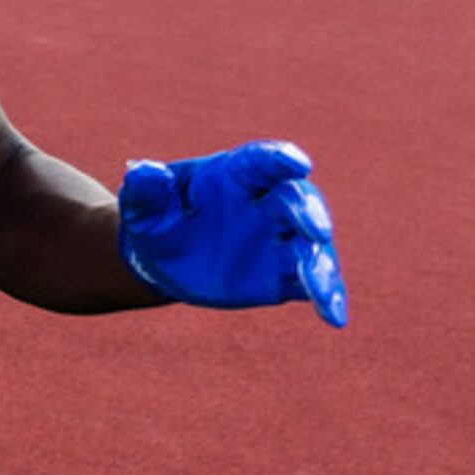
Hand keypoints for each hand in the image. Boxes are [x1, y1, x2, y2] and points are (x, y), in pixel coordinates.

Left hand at [118, 140, 347, 327]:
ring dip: (320, 264)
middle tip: (316, 229)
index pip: (261, 161)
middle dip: (308, 213)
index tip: (297, 162)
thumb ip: (145, 189)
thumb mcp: (141, 204)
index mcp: (234, 174)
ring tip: (320, 287)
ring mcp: (279, 240)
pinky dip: (326, 296)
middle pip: (296, 201)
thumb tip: (145, 172)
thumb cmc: (154, 218)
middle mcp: (265, 203)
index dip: (280, 159)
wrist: (159, 259)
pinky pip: (310, 283)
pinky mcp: (283, 275)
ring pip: (310, 247)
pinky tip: (334, 316)